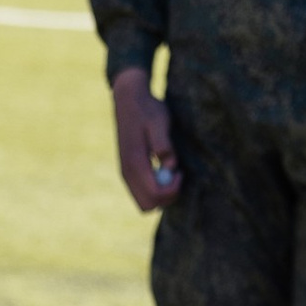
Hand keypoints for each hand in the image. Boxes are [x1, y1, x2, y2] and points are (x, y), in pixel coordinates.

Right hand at [111, 64, 181, 212]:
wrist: (128, 99)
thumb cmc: (147, 109)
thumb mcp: (160, 121)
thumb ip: (164, 145)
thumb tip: (170, 166)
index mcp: (134, 163)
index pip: (154, 194)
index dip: (172, 190)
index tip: (181, 172)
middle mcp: (126, 173)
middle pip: (147, 205)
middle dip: (166, 197)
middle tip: (177, 175)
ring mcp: (125, 174)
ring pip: (143, 203)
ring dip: (160, 194)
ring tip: (170, 172)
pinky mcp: (127, 171)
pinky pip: (140, 193)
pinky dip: (154, 190)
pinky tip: (161, 170)